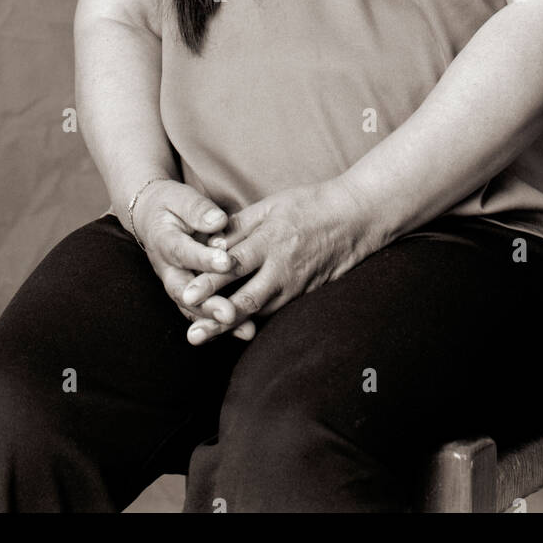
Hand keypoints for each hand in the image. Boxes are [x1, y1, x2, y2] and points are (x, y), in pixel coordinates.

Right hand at [132, 180, 256, 341]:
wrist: (151, 217)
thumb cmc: (170, 204)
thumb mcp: (180, 198)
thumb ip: (198, 209)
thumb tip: (218, 221)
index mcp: (164, 241)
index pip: (184, 252)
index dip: (204, 259)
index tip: (226, 262)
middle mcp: (167, 268)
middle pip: (184, 291)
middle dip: (208, 304)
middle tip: (230, 313)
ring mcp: (176, 283)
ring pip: (192, 308)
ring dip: (216, 321)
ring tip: (244, 329)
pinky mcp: (187, 293)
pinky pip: (201, 312)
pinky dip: (220, 325)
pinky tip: (245, 331)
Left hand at [177, 179, 372, 344]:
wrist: (355, 217)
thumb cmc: (310, 205)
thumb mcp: (271, 205)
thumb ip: (239, 225)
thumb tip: (209, 243)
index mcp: (270, 241)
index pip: (234, 265)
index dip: (209, 281)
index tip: (186, 294)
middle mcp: (282, 268)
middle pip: (245, 299)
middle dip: (216, 318)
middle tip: (192, 335)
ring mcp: (295, 286)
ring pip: (258, 313)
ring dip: (230, 327)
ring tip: (204, 337)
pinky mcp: (304, 295)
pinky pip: (274, 312)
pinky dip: (252, 323)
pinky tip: (234, 332)